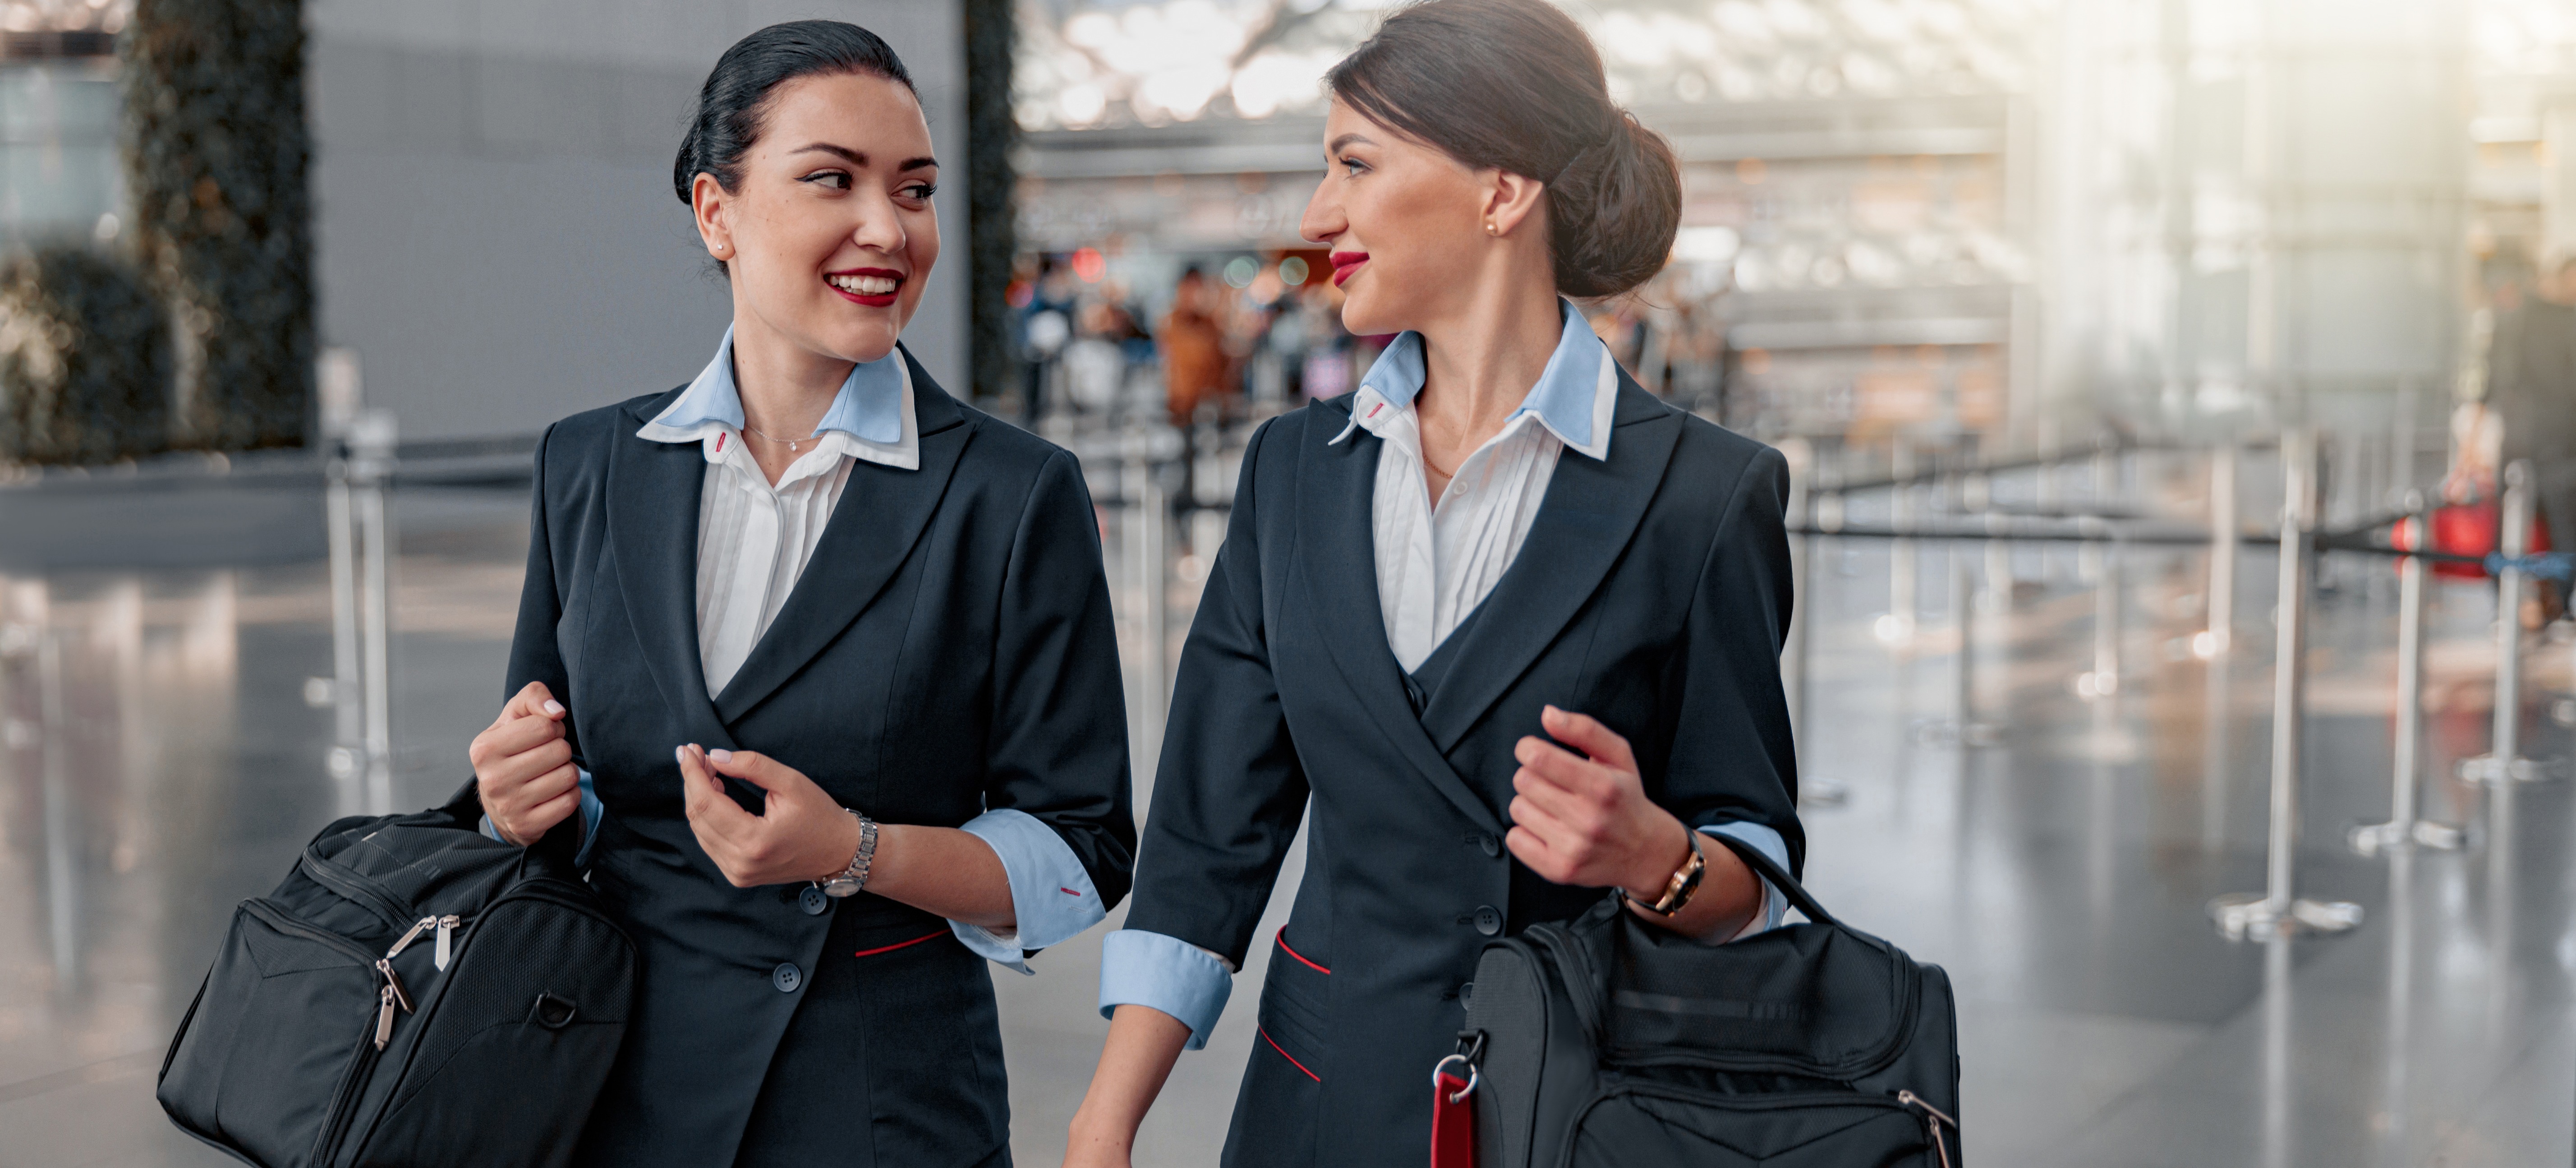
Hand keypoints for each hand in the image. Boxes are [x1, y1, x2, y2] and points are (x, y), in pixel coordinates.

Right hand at [470, 682, 577, 846]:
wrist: (501, 799)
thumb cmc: (512, 747)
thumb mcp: (515, 715)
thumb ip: (534, 697)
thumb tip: (557, 712)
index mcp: (484, 748)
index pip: (545, 726)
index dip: (553, 727)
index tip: (543, 735)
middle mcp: (492, 779)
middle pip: (559, 751)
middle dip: (561, 749)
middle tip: (548, 756)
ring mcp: (508, 806)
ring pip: (568, 776)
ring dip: (567, 771)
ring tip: (550, 772)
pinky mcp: (526, 826)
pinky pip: (570, 802)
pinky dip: (570, 794)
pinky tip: (554, 792)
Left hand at [677, 744, 863, 887]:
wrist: (838, 852)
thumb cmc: (820, 816)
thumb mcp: (791, 782)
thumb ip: (752, 766)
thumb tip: (715, 757)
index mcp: (754, 840)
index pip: (706, 803)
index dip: (693, 773)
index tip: (688, 750)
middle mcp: (740, 862)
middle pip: (697, 816)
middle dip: (692, 781)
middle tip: (696, 754)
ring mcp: (737, 873)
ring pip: (699, 830)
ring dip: (697, 797)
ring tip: (706, 770)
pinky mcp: (737, 875)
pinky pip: (709, 842)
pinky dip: (706, 816)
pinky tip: (714, 794)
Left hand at [1506, 705, 1690, 896]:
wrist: (1646, 853)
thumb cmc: (1626, 797)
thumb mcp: (1619, 756)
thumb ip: (1584, 729)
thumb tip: (1547, 714)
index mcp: (1603, 787)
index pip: (1539, 758)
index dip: (1527, 748)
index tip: (1532, 750)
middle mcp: (1589, 820)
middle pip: (1524, 782)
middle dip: (1531, 775)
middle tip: (1550, 782)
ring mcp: (1573, 849)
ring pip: (1517, 809)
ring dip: (1528, 802)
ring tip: (1552, 806)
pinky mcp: (1559, 870)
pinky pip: (1514, 839)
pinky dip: (1524, 831)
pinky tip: (1546, 828)